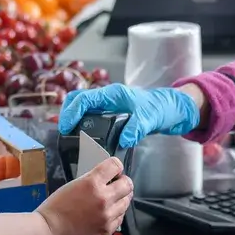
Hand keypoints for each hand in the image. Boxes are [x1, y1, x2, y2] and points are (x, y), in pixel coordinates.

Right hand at [37, 157, 133, 234]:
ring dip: (120, 199)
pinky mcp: (108, 230)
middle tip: (116, 185)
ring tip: (110, 201)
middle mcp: (104, 198)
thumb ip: (91, 181)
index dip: (116, 167)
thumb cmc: (54, 209)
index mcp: (92, 183)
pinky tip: (105, 214)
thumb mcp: (72, 186)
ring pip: (126, 202)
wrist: (49, 234)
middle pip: (128, 184)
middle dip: (123, 182)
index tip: (113, 171)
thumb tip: (106, 179)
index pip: (116, 165)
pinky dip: (116, 214)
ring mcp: (107, 215)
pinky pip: (120, 218)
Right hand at [58, 83, 200, 147]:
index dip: (71, 112)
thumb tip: (124, 140)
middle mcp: (107, 98)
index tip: (66, 127)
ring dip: (73, 119)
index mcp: (112, 94)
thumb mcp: (150, 119)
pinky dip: (82, 124)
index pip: (84, 99)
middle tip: (64, 132)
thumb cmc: (160, 108)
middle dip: (67, 114)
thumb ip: (137, 128)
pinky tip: (82, 138)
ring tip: (69, 137)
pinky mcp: (110, 114)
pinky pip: (89, 117)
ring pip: (81, 108)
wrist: (170, 109)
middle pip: (77, 100)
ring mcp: (107, 106)